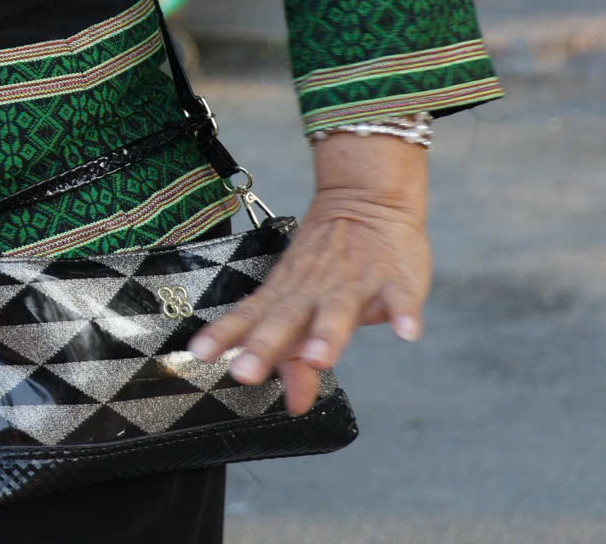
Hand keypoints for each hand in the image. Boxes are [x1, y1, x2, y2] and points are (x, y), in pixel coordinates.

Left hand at [189, 138, 430, 414]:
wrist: (366, 200)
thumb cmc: (329, 265)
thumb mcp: (307, 308)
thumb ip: (297, 359)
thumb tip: (294, 405)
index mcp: (287, 297)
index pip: (250, 318)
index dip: (225, 336)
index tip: (199, 353)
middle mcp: (313, 292)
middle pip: (285, 319)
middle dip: (264, 346)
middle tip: (243, 371)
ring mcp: (354, 284)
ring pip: (338, 311)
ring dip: (327, 335)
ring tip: (320, 359)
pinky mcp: (394, 280)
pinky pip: (399, 298)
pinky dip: (404, 313)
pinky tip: (406, 332)